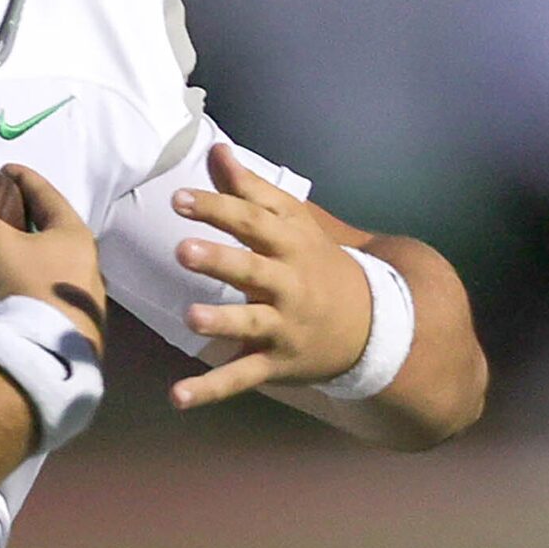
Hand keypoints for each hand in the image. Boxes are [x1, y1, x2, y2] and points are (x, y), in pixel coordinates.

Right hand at [0, 164, 106, 354]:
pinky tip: (15, 298)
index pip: (49, 195)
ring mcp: (82, 303)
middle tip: (4, 214)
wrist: (44, 359)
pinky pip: (49, 300)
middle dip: (31, 221)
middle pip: (55, 233)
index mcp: (75, 237)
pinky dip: (31, 291)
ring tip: (6, 258)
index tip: (6, 170)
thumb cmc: (26, 289)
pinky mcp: (72, 332)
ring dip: (34, 259)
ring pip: (55, 269)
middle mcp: (87, 266)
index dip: (25, 179)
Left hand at [167, 143, 370, 409]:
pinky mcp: (276, 363)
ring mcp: (283, 326)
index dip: (218, 209)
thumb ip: (251, 190)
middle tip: (183, 250)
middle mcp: (288, 284)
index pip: (253, 222)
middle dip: (221, 260)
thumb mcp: (293, 223)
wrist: (372, 324)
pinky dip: (209, 389)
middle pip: (253, 269)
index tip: (179, 198)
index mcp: (289, 246)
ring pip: (251, 323)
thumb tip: (216, 149)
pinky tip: (176, 398)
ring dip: (221, 322)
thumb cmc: (314, 263)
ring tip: (190, 317)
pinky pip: (240, 377)